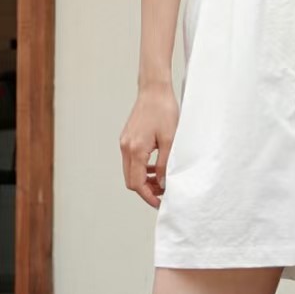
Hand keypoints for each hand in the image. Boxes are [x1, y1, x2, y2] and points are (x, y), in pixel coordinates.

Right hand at [120, 82, 178, 207]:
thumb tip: (164, 184)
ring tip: (162, 182)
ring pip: (131, 172)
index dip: (148, 196)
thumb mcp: (170, 141)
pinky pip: (132, 161)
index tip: (160, 203)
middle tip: (163, 195)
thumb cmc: (164, 111)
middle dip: (146, 191)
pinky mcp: (127, 139)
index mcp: (135, 150)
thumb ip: (165, 165)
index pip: (137, 183)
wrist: (154, 90)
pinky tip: (156, 168)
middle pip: (131, 180)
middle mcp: (126, 148)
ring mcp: (124, 143)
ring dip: (145, 180)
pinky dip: (143, 169)